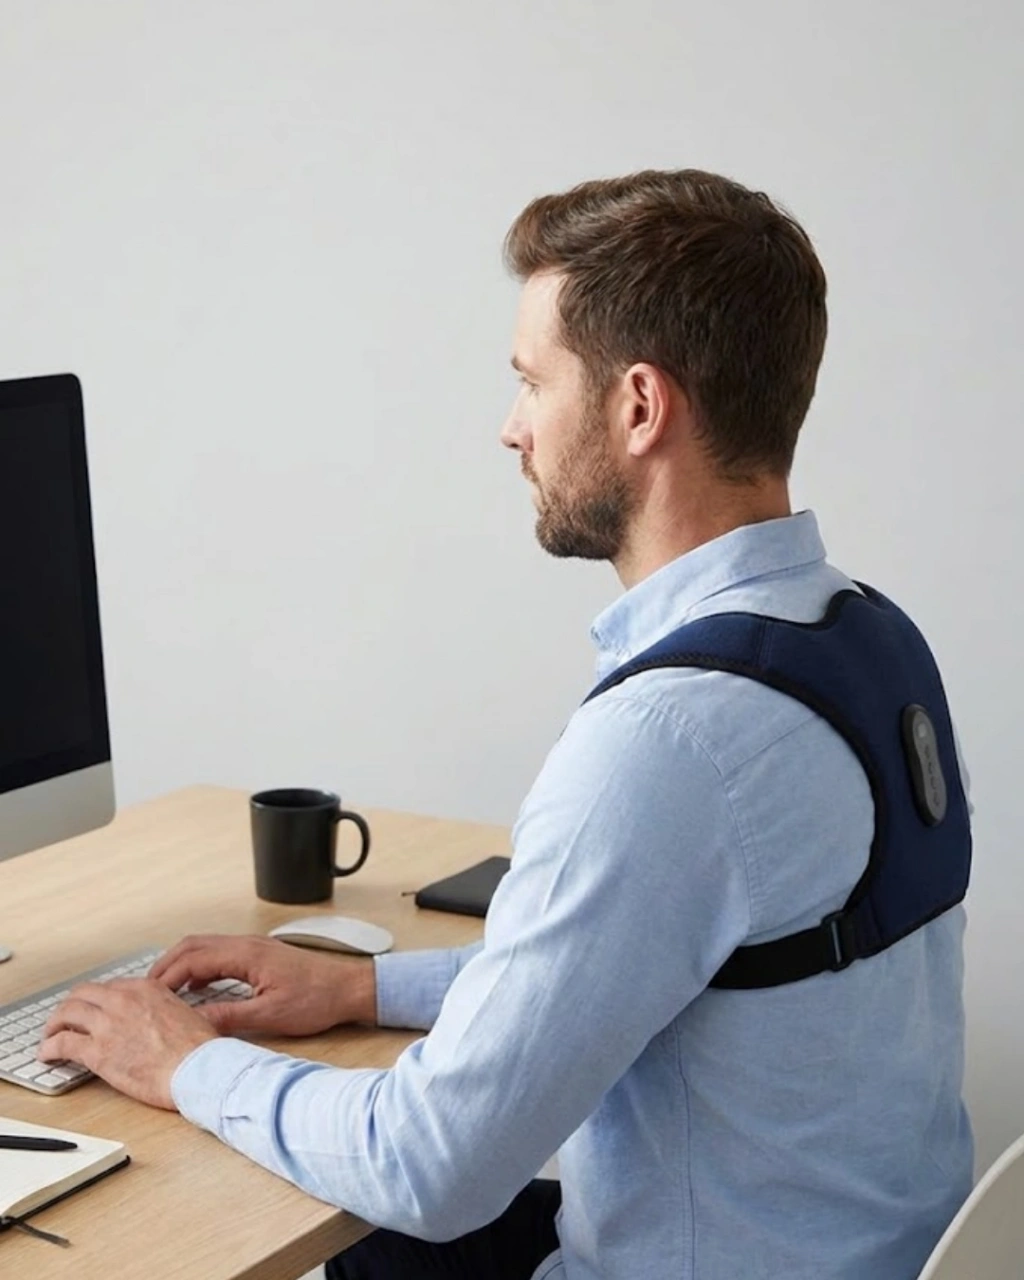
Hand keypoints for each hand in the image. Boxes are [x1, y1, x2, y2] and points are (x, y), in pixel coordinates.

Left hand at [37, 979, 217, 1109]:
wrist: (199, 1069)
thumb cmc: (200, 1048)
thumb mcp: (189, 1013)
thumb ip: (171, 1010)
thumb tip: (178, 1016)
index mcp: (146, 988)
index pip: (109, 987)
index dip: (97, 1000)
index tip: (93, 1010)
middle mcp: (123, 999)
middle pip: (82, 994)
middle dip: (70, 1006)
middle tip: (65, 1018)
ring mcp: (108, 1024)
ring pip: (66, 1013)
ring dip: (54, 1024)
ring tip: (50, 1035)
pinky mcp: (97, 1052)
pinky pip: (62, 1043)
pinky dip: (49, 1047)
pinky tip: (47, 1053)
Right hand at [148, 934, 376, 1037]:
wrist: (349, 988)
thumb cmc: (317, 999)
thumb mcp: (270, 1015)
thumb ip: (229, 1018)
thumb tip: (194, 1025)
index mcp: (246, 954)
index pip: (193, 958)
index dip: (166, 977)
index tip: (148, 996)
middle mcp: (247, 944)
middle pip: (193, 945)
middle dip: (166, 966)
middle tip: (146, 991)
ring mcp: (253, 947)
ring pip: (205, 947)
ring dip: (182, 965)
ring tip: (164, 991)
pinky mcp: (259, 955)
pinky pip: (219, 954)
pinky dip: (200, 967)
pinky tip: (196, 988)